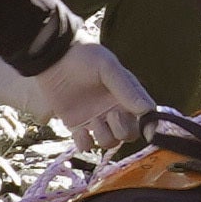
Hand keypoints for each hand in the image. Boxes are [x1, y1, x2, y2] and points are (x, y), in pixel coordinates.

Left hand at [0, 36, 159, 154]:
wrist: (51, 58)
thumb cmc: (83, 57)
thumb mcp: (108, 68)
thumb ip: (127, 90)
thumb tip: (148, 110)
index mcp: (127, 95)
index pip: (145, 116)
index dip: (149, 126)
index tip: (147, 133)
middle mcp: (114, 109)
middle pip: (129, 134)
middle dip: (123, 131)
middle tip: (111, 116)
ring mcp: (95, 119)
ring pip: (109, 142)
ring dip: (104, 136)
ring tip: (93, 120)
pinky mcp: (76, 125)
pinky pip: (86, 145)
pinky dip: (84, 143)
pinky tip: (79, 131)